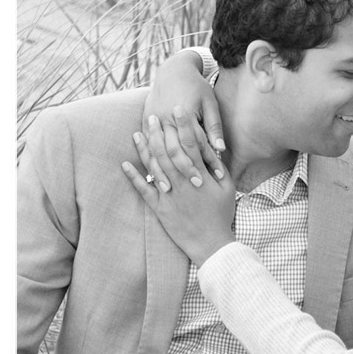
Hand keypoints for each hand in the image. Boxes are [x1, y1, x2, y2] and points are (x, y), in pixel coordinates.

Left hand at [122, 115, 234, 266]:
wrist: (211, 244)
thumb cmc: (221, 214)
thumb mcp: (227, 189)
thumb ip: (218, 168)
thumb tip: (212, 149)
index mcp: (200, 176)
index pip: (191, 145)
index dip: (184, 126)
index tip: (178, 110)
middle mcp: (182, 183)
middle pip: (168, 152)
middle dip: (159, 132)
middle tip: (152, 115)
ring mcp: (169, 195)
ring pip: (154, 167)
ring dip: (144, 150)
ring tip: (137, 133)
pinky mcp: (160, 208)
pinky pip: (144, 190)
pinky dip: (134, 177)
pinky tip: (125, 164)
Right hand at [145, 48, 224, 181]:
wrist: (173, 70)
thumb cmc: (196, 87)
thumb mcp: (210, 103)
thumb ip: (213, 126)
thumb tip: (221, 148)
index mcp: (184, 113)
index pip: (193, 143)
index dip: (202, 162)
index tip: (210, 178)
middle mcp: (166, 118)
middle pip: (173, 151)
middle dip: (182, 171)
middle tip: (192, 188)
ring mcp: (152, 120)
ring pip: (156, 152)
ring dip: (161, 171)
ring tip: (168, 189)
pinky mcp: (144, 122)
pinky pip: (146, 146)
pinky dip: (149, 161)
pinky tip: (153, 175)